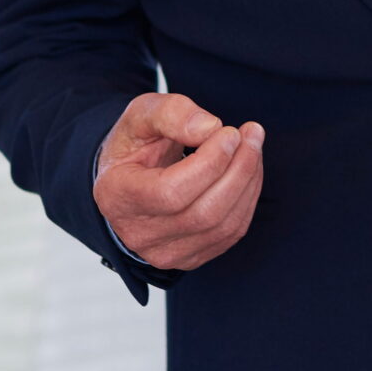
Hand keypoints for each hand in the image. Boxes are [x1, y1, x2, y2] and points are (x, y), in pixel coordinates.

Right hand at [93, 92, 264, 270]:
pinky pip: (232, 232)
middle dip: (239, 168)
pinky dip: (248, 197)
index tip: (228, 131)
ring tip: (252, 144)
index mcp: (119, 197)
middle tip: (251, 133)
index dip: (210, 162)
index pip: (171, 192)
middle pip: (204, 213)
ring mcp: (165, 253)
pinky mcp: (191, 257)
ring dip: (249, 180)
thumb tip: (210, 128)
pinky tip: (248, 169)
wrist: (131, 176)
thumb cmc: (136, 144)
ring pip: (224, 225)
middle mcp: (139, 234)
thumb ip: (171, 113)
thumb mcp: (142, 114)